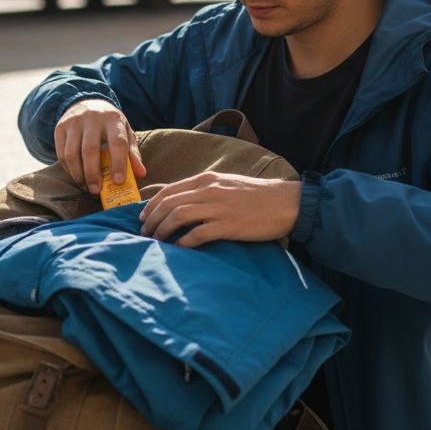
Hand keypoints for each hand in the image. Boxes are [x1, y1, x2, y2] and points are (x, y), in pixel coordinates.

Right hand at [54, 99, 146, 192]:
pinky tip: (77, 177)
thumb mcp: (124, 132)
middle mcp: (92, 118)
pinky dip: (68, 170)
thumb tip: (141, 174)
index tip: (118, 182)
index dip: (118, 164)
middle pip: (90, 150)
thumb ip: (132, 153)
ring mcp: (73, 123)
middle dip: (93, 174)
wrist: (86, 103)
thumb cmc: (109, 124)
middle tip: (97, 191)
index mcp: (113, 119)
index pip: (117, 142)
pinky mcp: (60, 128)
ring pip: (72, 154)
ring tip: (86, 187)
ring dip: (78, 175)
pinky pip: (61, 154)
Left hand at [139, 172, 301, 246]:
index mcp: (207, 180)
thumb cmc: (256, 196)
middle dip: (152, 219)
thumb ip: (202, 189)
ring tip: (156, 241)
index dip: (151, 205)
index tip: (143, 217)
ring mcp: (219, 207)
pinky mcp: (229, 225)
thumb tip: (178, 197)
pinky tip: (178, 249)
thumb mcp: (225, 184)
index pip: (169, 190)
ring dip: (162, 230)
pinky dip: (183, 242)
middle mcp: (210, 190)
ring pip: (178, 216)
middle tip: (145, 233)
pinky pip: (197, 234)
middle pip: (169, 203)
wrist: (287, 202)